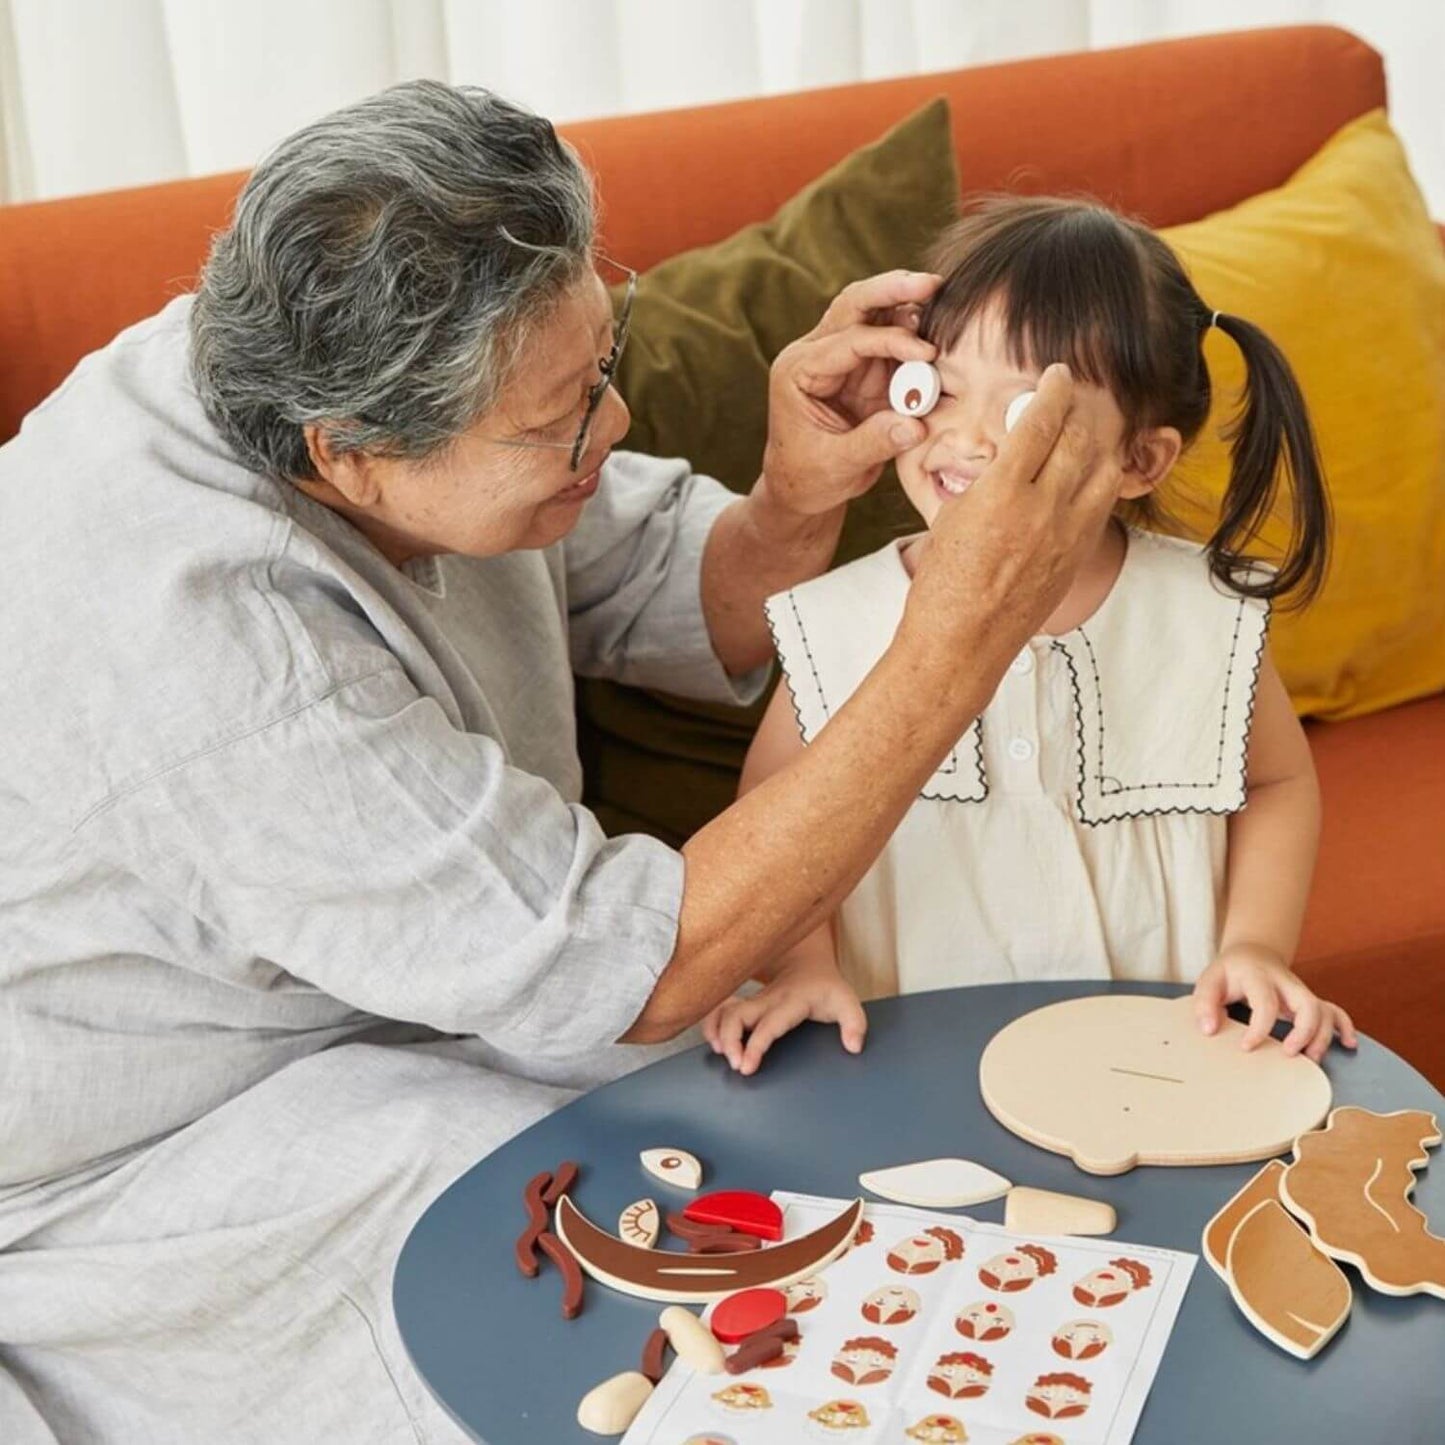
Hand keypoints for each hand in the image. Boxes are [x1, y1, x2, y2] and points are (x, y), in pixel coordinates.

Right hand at [702, 956, 867, 1075]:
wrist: (807, 963)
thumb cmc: (825, 988)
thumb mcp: (848, 1003)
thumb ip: (855, 1024)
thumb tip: (854, 1047)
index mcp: (791, 1001)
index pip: (768, 1024)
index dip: (755, 1045)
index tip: (746, 1066)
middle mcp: (767, 999)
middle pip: (737, 1015)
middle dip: (729, 1040)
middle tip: (735, 1065)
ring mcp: (753, 999)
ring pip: (724, 1010)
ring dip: (716, 1031)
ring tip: (720, 1053)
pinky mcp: (744, 1001)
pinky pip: (719, 1008)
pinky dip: (711, 1024)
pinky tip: (714, 1041)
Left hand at [761, 270, 941, 516]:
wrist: (801, 489)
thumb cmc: (809, 477)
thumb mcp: (838, 465)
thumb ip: (875, 442)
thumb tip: (916, 426)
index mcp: (798, 370)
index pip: (849, 341)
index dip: (891, 342)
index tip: (928, 356)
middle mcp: (816, 353)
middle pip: (854, 304)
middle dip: (892, 289)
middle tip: (933, 283)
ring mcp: (842, 357)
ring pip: (874, 312)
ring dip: (908, 305)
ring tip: (944, 302)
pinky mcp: (865, 368)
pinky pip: (892, 339)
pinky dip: (916, 334)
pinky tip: (941, 330)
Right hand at [898, 366, 1124, 685]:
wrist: (960, 642)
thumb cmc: (942, 583)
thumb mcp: (953, 516)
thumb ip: (987, 482)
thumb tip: (1007, 459)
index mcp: (1002, 493)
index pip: (1040, 422)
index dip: (1053, 390)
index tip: (1057, 374)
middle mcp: (1042, 509)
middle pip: (1077, 438)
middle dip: (1076, 408)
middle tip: (1072, 394)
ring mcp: (1067, 534)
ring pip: (1102, 468)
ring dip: (1095, 441)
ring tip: (1086, 429)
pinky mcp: (1077, 556)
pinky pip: (1102, 503)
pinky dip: (1099, 478)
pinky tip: (1090, 472)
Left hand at [1193, 943, 1357, 1061]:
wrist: (1251, 953)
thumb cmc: (1229, 973)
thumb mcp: (1209, 981)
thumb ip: (1205, 1003)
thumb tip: (1209, 1030)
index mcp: (1258, 977)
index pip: (1265, 1002)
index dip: (1259, 1028)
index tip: (1247, 1047)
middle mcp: (1285, 983)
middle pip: (1308, 1003)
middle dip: (1304, 1032)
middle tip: (1289, 1053)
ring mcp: (1301, 991)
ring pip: (1324, 1010)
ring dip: (1323, 1037)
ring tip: (1311, 1059)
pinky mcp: (1310, 999)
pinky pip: (1334, 1010)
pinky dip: (1344, 1027)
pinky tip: (1348, 1044)